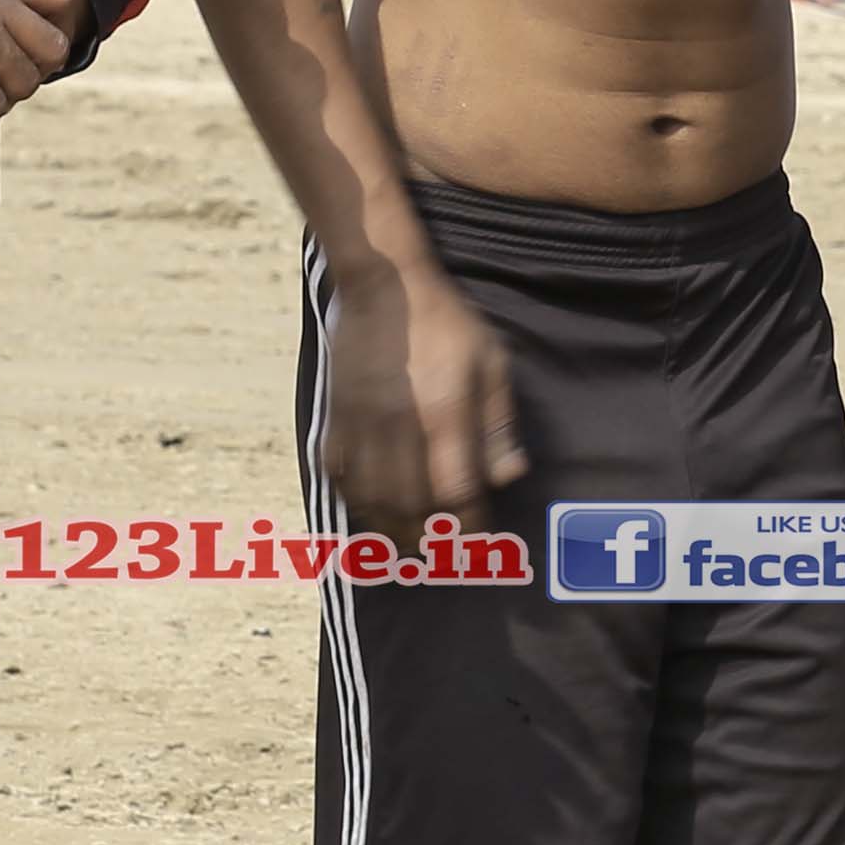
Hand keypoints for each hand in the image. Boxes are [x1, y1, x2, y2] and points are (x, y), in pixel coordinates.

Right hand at [317, 252, 522, 547]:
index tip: (479, 543)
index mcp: (443, 414)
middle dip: (429, 540)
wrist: (384, 287)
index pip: (455, 492)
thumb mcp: (491, 362)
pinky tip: (370, 512)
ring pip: (370, 498)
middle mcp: (398, 427)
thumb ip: (498, 424)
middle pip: (409, 506)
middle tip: (444, 558)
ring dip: (390, 531)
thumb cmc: (447, 323)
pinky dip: (356, 502)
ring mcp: (361, 424)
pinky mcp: (336, 417)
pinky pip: (338, 475)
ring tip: (408, 547)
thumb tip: (508, 476)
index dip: (466, 526)